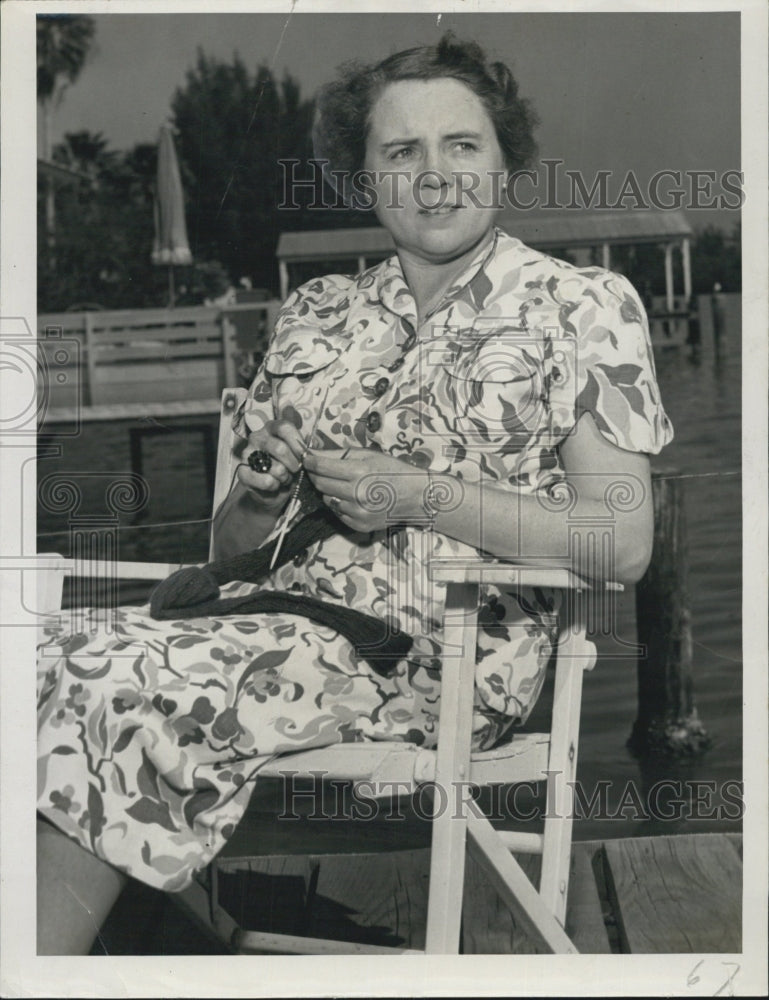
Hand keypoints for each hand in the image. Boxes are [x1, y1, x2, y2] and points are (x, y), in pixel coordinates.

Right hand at [237, 418, 306, 508]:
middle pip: (280, 448)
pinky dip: (276, 486)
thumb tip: (315, 448)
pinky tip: (275, 485)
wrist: (272, 489)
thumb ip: (304, 448)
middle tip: (296, 470)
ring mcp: (247, 454)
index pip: (284, 427)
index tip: (305, 455)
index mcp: (271, 428)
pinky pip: (267, 481)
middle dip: (294, 464)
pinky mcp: (243, 472)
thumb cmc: (287, 467)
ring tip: (285, 478)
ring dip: (285, 477)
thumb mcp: (298, 454)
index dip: (297, 443)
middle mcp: (257, 437)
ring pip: (275, 468)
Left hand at [303, 447, 429, 531]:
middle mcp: (356, 494)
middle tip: (324, 470)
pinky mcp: (359, 525)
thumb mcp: (368, 455)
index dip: (309, 461)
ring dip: (329, 491)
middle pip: (320, 484)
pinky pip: (337, 513)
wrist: (416, 496)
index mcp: (359, 472)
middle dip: (317, 475)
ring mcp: (357, 512)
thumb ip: (339, 454)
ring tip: (344, 485)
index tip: (306, 458)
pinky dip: (340, 505)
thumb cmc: (393, 470)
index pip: (321, 467)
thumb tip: (312, 453)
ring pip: (327, 500)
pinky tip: (352, 498)